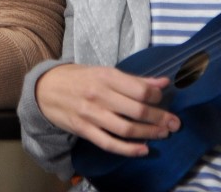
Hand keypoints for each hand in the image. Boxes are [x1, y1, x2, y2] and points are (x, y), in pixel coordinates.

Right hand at [36, 63, 179, 157]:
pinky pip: (110, 143)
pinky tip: (143, 150)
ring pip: (126, 129)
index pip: (140, 90)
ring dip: (149, 134)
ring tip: (163, 134)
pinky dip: (128, 149)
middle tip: (175, 124)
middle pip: (137, 111)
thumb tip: (163, 83)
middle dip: (160, 118)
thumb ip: (134, 80)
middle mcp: (100, 95)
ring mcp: (91, 115)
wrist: (45, 89)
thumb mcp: (104, 72)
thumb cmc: (79, 78)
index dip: (157, 97)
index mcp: (107, 76)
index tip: (164, 100)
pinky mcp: (84, 130)